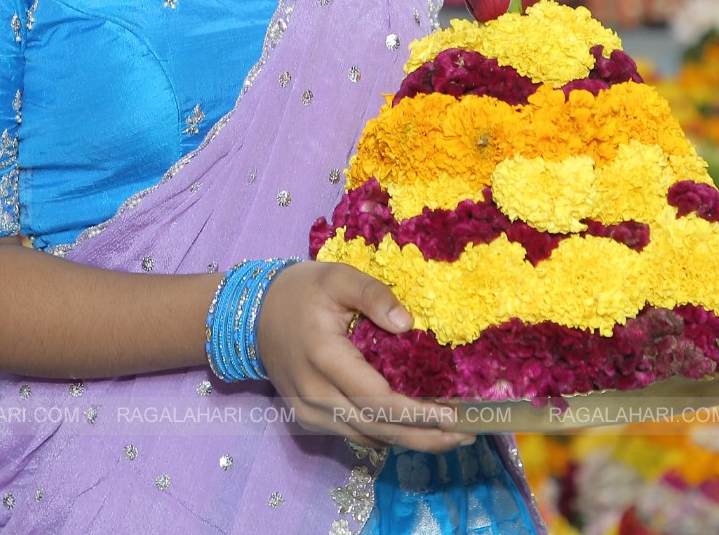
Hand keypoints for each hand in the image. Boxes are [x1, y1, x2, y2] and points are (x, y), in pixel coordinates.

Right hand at [255, 262, 472, 453]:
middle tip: (468, 434)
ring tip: (451, 435)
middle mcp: (315, 395)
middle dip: (426, 437)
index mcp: (324, 358)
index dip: (419, 413)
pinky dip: (387, 435)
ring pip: (369, 438)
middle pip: (380, 429)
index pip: (379, 399)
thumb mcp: (336, 277)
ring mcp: (309, 412)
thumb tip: (407, 323)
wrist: (250, 314)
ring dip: (411, 441)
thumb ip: (373, 294)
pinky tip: (414, 429)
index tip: (456, 415)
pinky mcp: (308, 419)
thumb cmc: (299, 291)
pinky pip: (354, 435)